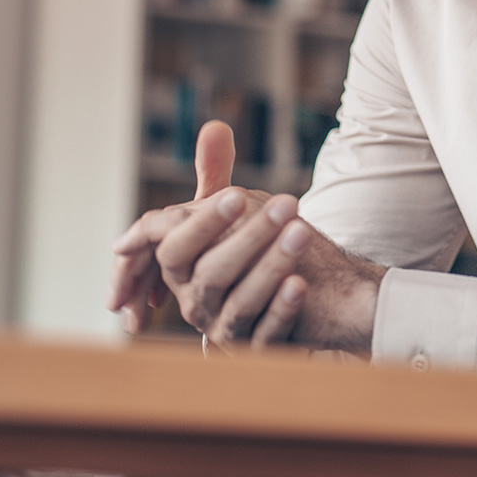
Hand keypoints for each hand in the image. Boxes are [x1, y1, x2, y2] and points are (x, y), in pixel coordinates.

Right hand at [106, 121, 384, 354]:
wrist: (270, 313)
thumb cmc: (238, 257)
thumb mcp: (225, 218)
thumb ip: (215, 175)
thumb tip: (215, 124)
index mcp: (181, 270)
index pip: (174, 248)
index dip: (202, 225)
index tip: (236, 195)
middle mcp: (195, 303)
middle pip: (210, 273)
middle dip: (246, 238)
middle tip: (285, 203)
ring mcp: (225, 330)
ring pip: (240, 303)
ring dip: (271, 266)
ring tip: (302, 233)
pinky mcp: (256, 352)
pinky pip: (267, 335)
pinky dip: (283, 309)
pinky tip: (302, 284)